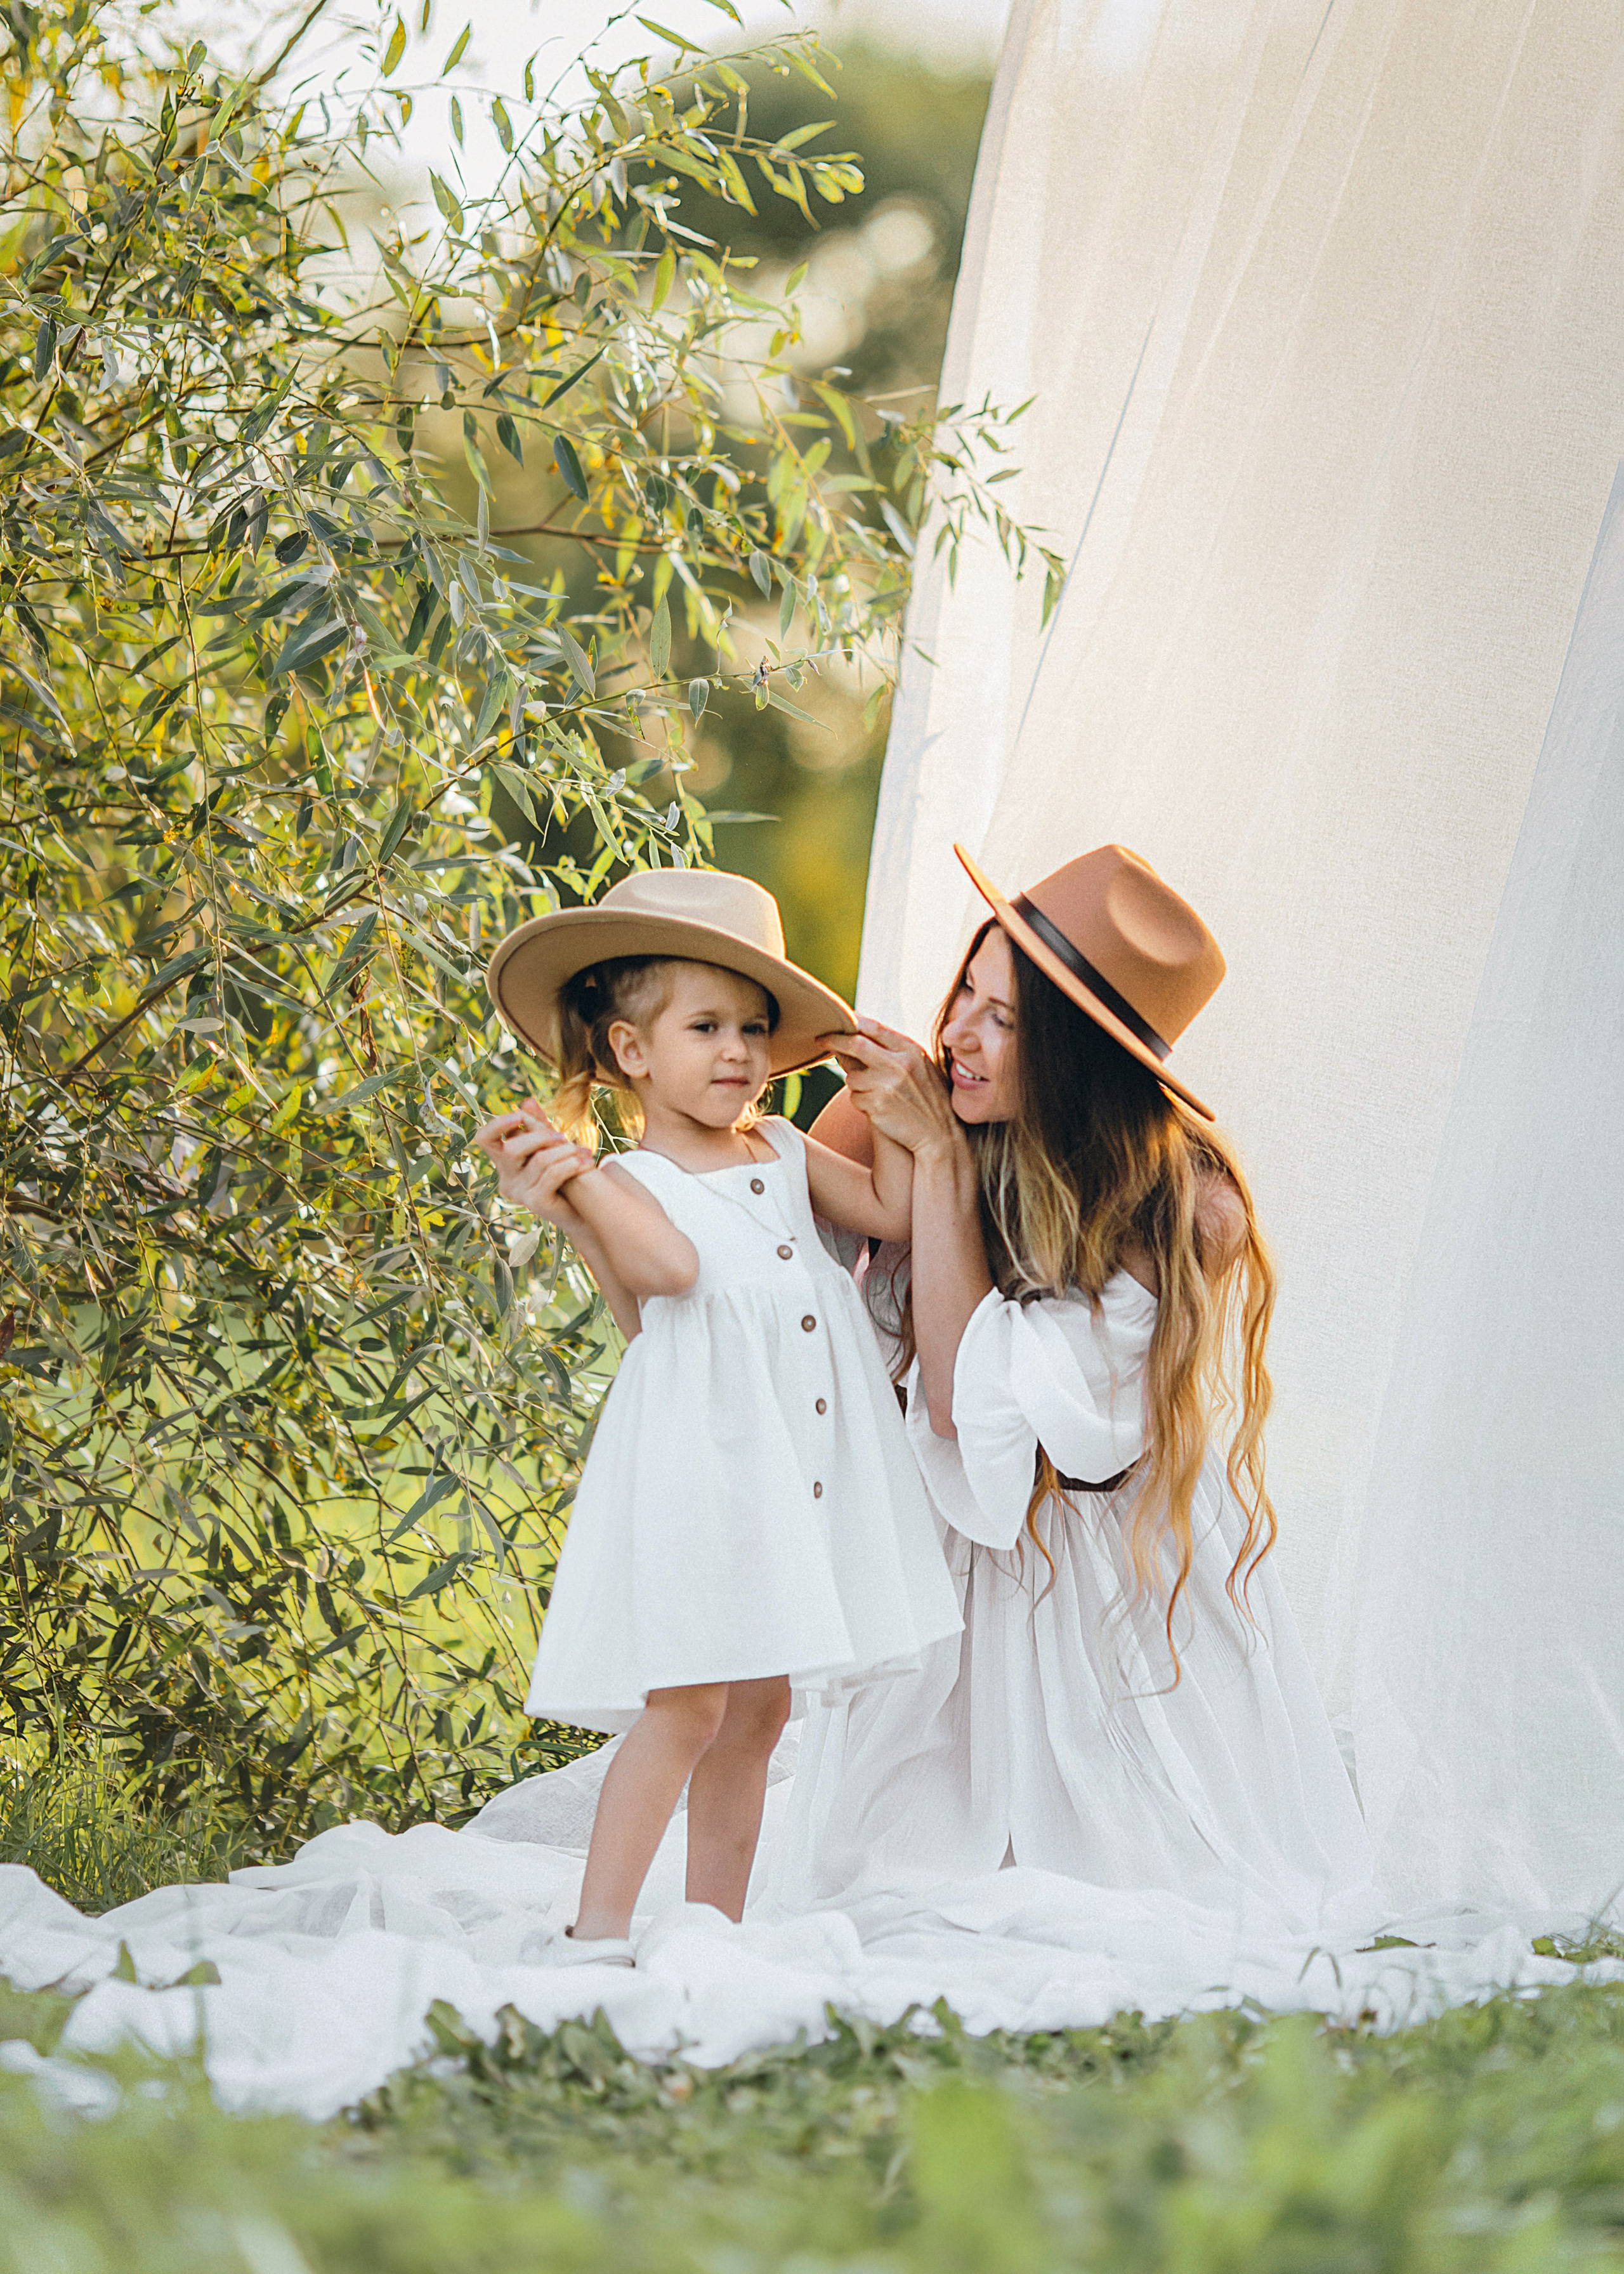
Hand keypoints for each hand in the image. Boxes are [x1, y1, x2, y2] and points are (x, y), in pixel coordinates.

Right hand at [474, 1098, 595, 1227]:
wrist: (584, 1211)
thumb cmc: (566, 1176)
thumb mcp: (552, 1147)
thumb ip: (538, 1127)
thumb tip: (527, 1101)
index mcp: (505, 1163)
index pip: (485, 1139)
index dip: (496, 1124)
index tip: (518, 1115)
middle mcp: (506, 1179)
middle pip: (512, 1148)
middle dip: (540, 1136)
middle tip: (564, 1136)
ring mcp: (519, 1193)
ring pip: (540, 1160)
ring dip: (566, 1151)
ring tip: (585, 1151)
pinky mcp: (535, 1203)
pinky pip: (552, 1174)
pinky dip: (572, 1164)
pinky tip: (587, 1163)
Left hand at [821, 1017, 960, 1156]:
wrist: (940, 1136)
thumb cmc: (928, 1100)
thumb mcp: (919, 1068)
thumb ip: (891, 1051)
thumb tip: (854, 1037)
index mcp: (911, 1050)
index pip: (874, 1027)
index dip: (851, 1022)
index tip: (836, 1021)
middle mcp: (899, 1065)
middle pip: (855, 1044)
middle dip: (834, 1040)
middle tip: (820, 1040)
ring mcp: (887, 1085)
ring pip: (852, 1076)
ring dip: (856, 1084)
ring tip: (877, 1095)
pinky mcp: (877, 1105)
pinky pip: (855, 1098)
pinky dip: (861, 1103)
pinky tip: (880, 1109)